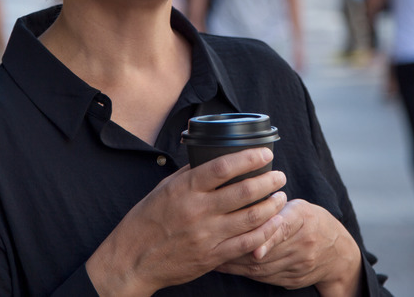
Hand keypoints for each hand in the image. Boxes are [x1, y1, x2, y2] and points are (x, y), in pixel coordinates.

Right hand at [86, 148, 288, 295]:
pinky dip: (265, 232)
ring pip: (251, 217)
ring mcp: (206, 235)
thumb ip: (189, 175)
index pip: (223, 167)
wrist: (132, 259)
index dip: (249, 158)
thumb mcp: (164, 189)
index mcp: (185, 189)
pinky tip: (274, 223)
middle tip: (280, 176)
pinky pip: (246, 243)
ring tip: (280, 197)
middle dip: (269, 181)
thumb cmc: (146, 221)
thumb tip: (212, 158)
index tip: (265, 153)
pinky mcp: (212, 256)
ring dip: (272, 205)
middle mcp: (197, 210)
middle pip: (244, 191)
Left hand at [216, 199, 361, 294]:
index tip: (252, 247)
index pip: (284, 227)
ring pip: (263, 268)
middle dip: (239, 249)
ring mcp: (300, 265)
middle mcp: (304, 244)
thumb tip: (242, 196)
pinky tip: (229, 266)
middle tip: (215, 245)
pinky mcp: (293, 279)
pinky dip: (245, 273)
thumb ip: (275, 206)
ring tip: (215, 256)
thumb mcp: (298, 207)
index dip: (267, 238)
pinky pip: (265, 278)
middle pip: (269, 251)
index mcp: (304, 218)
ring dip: (237, 263)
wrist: (338, 253)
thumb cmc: (311, 221)